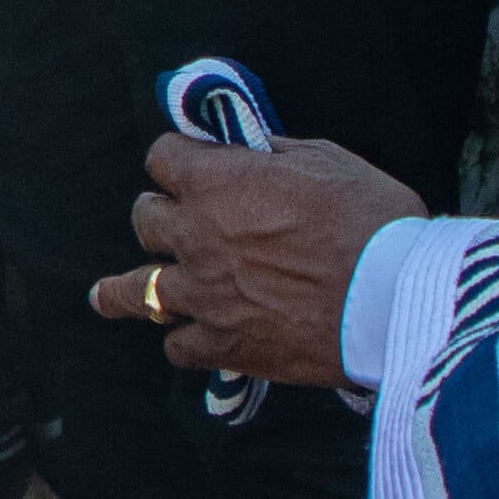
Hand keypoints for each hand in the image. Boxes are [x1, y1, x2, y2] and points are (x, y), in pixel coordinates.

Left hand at [109, 130, 425, 386]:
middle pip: (145, 219)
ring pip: (136, 291)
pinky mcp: (223, 345)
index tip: (188, 163)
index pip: (163, 157)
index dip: (178, 158)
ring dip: (125, 289)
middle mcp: (195, 236)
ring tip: (105, 296)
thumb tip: (253, 152)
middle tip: (175, 222)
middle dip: (160, 215)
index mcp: (216, 183)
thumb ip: (275, 154)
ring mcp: (202, 295)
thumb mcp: (327, 161)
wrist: (392, 300)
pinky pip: (177, 346)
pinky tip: (188, 338)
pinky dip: (183, 340)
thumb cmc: (371, 221)